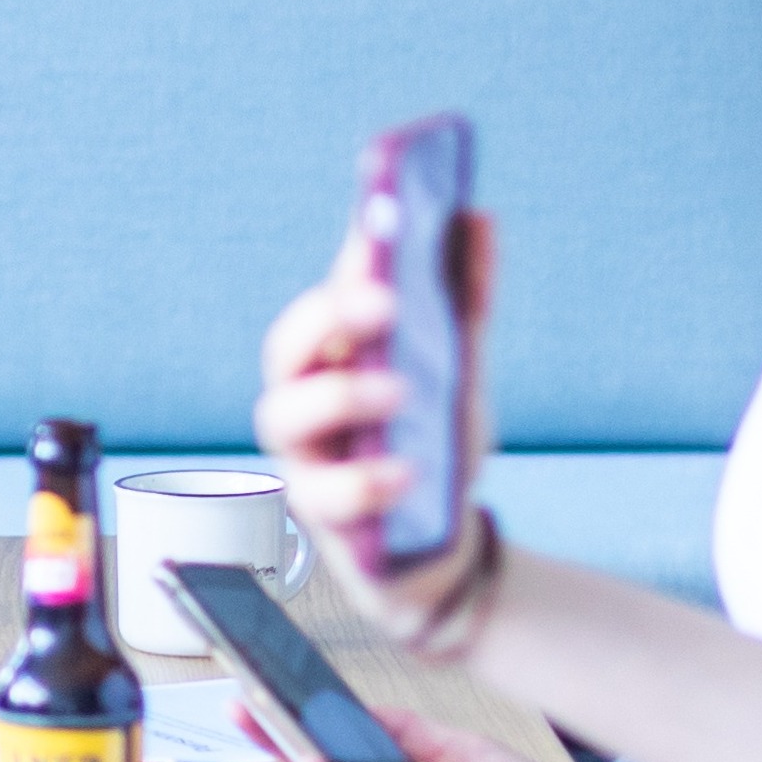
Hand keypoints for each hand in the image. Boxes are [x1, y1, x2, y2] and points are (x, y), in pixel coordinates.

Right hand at [252, 212, 501, 636]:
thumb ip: (466, 298)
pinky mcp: (321, 516)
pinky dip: (362, 482)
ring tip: (398, 390)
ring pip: (283, 417)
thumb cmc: (431, 443)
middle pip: (287, 347)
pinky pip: (323, 497)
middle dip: (329, 316)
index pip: (331, 291)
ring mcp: (304, 456)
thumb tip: (478, 215)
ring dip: (338, 396)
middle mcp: (304, 398)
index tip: (385, 217)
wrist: (441, 546)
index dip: (352, 256)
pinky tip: (405, 473)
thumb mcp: (458, 368)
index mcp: (333, 353)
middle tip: (387, 302)